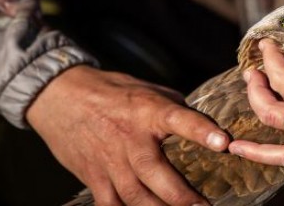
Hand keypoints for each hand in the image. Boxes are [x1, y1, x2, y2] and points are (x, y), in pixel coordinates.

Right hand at [26, 65, 228, 205]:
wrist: (59, 97)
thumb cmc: (112, 92)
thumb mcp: (149, 90)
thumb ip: (176, 110)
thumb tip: (204, 126)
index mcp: (148, 111)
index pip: (180, 119)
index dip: (202, 131)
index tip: (224, 143)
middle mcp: (130, 138)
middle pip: (156, 173)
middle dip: (183, 196)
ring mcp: (110, 161)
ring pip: (136, 196)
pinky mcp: (94, 177)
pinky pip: (112, 205)